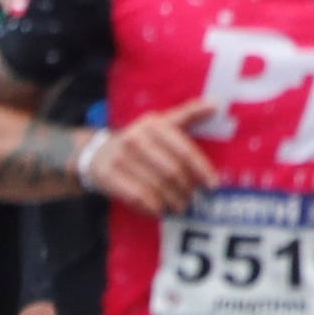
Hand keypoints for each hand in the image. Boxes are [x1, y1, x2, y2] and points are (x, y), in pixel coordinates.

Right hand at [82, 108, 220, 216]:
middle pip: (171, 171)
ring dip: (171, 200)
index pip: (184, 150)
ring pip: (156, 186)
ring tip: (179, 206)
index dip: (201, 169)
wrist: (98, 152)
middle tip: (192, 199)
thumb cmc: (141, 140)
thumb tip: (216, 104)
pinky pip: (137, 197)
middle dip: (186, 188)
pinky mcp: (107, 175)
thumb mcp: (162, 124)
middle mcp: (136, 138)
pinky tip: (159, 210)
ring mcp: (120, 156)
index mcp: (154, 124)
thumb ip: (188, 115)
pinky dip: (152, 207)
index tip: (213, 185)